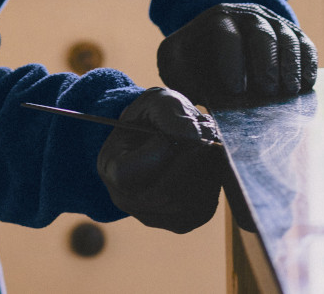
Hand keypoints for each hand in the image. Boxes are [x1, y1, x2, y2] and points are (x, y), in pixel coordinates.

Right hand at [97, 88, 226, 233]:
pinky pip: (203, 210)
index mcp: (111, 167)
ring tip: (208, 144)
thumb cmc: (154, 116)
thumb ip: (170, 113)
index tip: (175, 132)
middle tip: (206, 134)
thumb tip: (194, 137)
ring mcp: (153, 216)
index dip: (159, 150)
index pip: (128, 173)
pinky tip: (211, 162)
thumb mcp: (157, 102)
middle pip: (165, 194)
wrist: (159, 134)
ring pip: (188, 204)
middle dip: (193, 162)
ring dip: (207, 171)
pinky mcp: (180, 222)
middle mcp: (127, 199)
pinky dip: (213, 184)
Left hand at [158, 3, 317, 106]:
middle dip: (267, 63)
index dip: (233, 62)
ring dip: (291, 65)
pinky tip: (306, 85)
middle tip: (268, 91)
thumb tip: (191, 100)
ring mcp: (273, 22)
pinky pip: (305, 45)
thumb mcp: (175, 65)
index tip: (236, 90)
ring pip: (288, 38)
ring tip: (289, 91)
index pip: (228, 35)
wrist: (215, 50)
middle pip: (263, 34)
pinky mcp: (292, 35)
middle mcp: (248, 15)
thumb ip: (178, 77)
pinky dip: (308, 64)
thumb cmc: (193, 63)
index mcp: (217, 20)